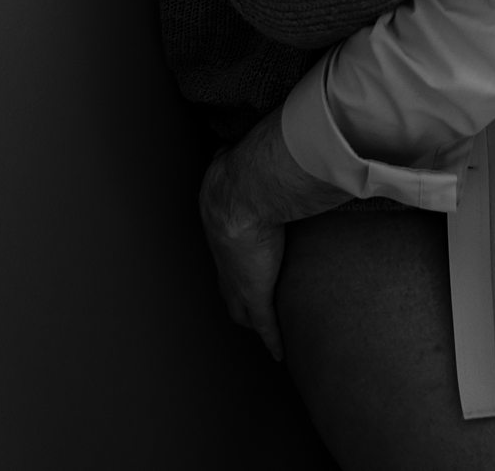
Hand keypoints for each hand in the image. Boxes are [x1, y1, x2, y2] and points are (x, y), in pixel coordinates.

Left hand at [199, 110, 351, 360]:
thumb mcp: (231, 161)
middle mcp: (221, 254)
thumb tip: (229, 142)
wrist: (242, 193)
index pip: (223, 245)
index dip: (232, 254)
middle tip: (247, 300)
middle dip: (235, 292)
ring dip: (249, 316)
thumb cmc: (239, 171)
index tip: (242, 253)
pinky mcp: (255, 296)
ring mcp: (237, 279)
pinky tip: (279, 352)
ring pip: (240, 306)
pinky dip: (271, 339)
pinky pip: (264, 325)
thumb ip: (232, 156)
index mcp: (215, 221)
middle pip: (227, 282)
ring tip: (262, 325)